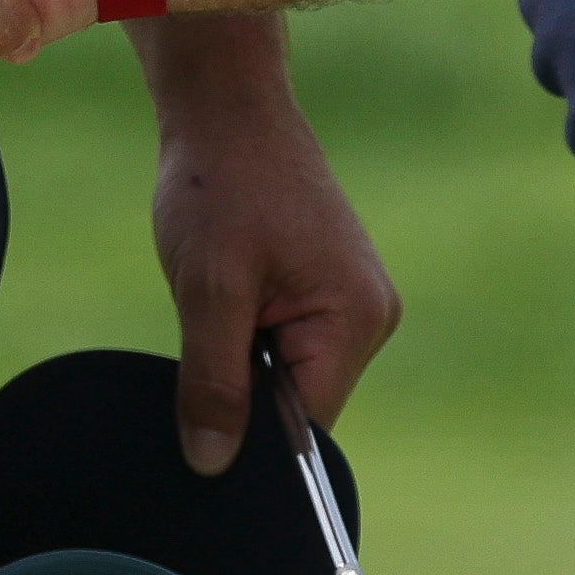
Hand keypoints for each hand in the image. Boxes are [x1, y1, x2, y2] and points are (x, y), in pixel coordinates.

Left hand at [141, 22, 399, 471]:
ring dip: (242, 353)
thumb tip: (213, 467)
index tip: (203, 411)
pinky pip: (288, 341)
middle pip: (301, 405)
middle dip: (245, 387)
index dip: (252, 434)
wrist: (227, 108)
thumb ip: (214, 383)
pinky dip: (249, 330)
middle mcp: (371, 316)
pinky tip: (229, 288)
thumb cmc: (220, 186)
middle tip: (206, 328)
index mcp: (357, 319)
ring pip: (288, 374)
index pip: (308, 429)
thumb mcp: (208, 291)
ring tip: (219, 294)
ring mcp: (353, 300)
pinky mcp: (328, 287)